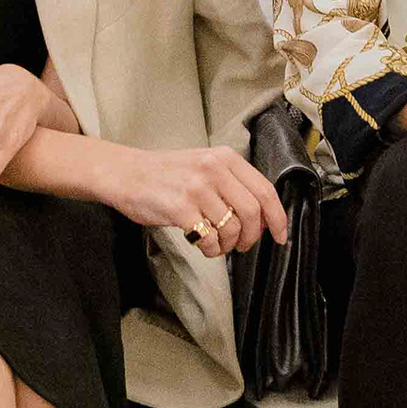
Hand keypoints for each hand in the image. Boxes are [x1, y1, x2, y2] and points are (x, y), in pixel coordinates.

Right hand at [100, 143, 287, 258]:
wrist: (125, 174)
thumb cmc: (165, 174)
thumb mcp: (203, 165)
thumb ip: (232, 183)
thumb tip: (262, 216)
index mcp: (224, 158)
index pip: (265, 190)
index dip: (278, 217)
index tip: (281, 236)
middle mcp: (214, 170)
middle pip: (253, 213)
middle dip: (253, 237)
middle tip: (242, 246)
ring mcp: (197, 188)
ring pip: (233, 229)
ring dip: (228, 246)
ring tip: (216, 245)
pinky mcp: (181, 208)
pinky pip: (210, 239)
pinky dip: (211, 250)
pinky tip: (202, 245)